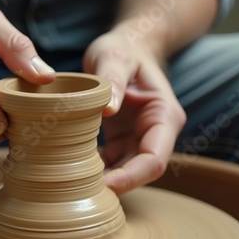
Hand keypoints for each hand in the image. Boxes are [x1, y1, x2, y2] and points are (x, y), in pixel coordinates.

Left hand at [83, 26, 185, 194]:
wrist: (127, 46)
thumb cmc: (124, 49)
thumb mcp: (115, 55)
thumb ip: (113, 78)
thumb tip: (108, 110)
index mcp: (164, 116)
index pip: (154, 159)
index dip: (132, 177)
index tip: (104, 185)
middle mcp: (156, 132)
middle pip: (141, 171)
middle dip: (116, 184)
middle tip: (81, 192)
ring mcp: (139, 137)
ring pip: (126, 170)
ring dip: (105, 180)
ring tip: (75, 186)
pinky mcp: (122, 139)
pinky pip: (112, 162)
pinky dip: (97, 169)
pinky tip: (74, 171)